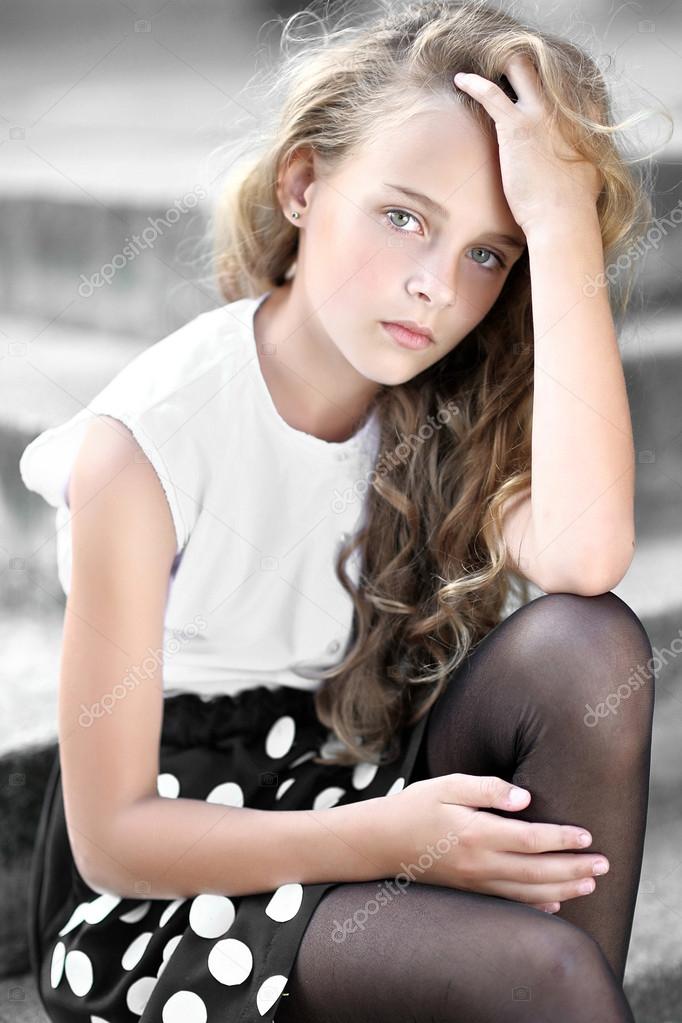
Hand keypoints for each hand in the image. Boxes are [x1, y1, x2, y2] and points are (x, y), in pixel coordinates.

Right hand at [382, 772, 608, 912]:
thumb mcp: (446, 785)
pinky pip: (509, 903)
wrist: (380, 842)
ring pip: (528, 892)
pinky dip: (536, 906)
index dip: (562, 839)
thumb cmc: (414, 806)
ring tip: (589, 884)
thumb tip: (524, 798)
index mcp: (476, 833)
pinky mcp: (469, 891)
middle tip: (603, 865)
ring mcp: (474, 883)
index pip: (530, 840)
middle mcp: (479, 864)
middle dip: (573, 869)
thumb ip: (487, 789)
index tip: (587, 836)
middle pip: (537, 872)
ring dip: (563, 889)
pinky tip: (554, 903)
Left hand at [453, 56, 601, 236]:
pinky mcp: (515, 126)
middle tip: (506, 69)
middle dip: (523, 65)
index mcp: (583, 118)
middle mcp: (562, 108)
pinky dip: (474, 83)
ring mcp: (539, 113)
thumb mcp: (592, 172)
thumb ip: (585, 156)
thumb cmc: (575, 206)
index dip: (550, 85)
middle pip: (544, 69)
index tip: (534, 91)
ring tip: (484, 65)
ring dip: (501, 64)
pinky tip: (461, 79)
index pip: (569, 87)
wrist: (563, 217)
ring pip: (519, 69)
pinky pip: (490, 93)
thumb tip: (583, 163)